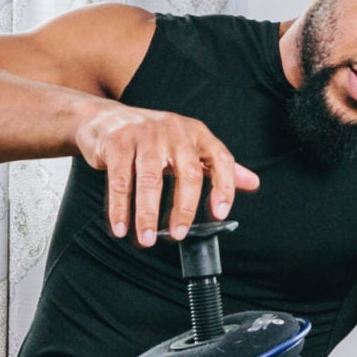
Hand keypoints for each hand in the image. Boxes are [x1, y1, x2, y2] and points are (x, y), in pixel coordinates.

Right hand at [73, 104, 259, 245]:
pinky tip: (121, 227)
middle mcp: (174, 130)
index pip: (220, 160)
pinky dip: (119, 208)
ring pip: (151, 179)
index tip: (220, 214)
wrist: (104, 117)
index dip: (224, 187)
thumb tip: (252, 183)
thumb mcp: (187, 147)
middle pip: (187, 173)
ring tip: (146, 239)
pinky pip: (121, 180)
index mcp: (196, 133)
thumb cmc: (150, 137)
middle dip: (184, 209)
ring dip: (148, 214)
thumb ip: (216, 167)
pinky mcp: (117, 142)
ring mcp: (144, 134)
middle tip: (177, 235)